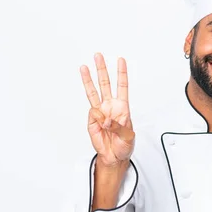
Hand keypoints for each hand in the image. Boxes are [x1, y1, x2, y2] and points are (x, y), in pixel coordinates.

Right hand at [80, 53, 134, 167]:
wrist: (113, 156)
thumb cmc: (124, 145)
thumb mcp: (128, 136)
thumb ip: (118, 126)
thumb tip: (106, 119)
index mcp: (122, 107)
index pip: (122, 86)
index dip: (121, 73)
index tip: (121, 60)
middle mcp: (110, 106)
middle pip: (105, 84)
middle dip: (101, 69)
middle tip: (98, 56)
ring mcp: (100, 112)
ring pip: (93, 92)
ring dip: (88, 79)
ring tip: (83, 67)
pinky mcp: (92, 120)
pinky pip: (93, 114)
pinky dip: (98, 119)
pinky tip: (102, 126)